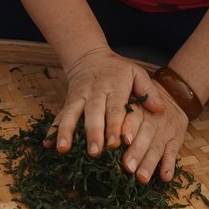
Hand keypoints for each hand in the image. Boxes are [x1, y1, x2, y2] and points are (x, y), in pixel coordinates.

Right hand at [50, 48, 164, 157]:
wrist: (89, 56)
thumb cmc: (118, 70)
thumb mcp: (137, 73)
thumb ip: (149, 91)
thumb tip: (161, 109)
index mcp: (115, 86)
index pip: (116, 108)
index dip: (115, 125)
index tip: (116, 143)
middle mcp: (95, 92)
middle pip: (93, 113)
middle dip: (93, 133)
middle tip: (95, 152)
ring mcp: (79, 97)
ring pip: (71, 114)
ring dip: (67, 131)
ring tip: (64, 149)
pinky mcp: (68, 101)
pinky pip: (60, 115)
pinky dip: (54, 129)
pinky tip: (48, 144)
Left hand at [120, 79, 189, 183]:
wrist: (172, 96)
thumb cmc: (142, 103)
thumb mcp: (132, 95)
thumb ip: (119, 107)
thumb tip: (96, 120)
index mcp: (139, 107)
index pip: (135, 116)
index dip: (130, 128)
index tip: (123, 140)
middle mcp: (153, 118)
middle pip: (145, 134)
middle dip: (137, 151)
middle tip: (128, 167)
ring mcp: (165, 130)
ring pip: (157, 147)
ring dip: (150, 163)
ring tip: (142, 178)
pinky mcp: (176, 140)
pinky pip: (173, 153)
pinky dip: (170, 165)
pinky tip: (165, 177)